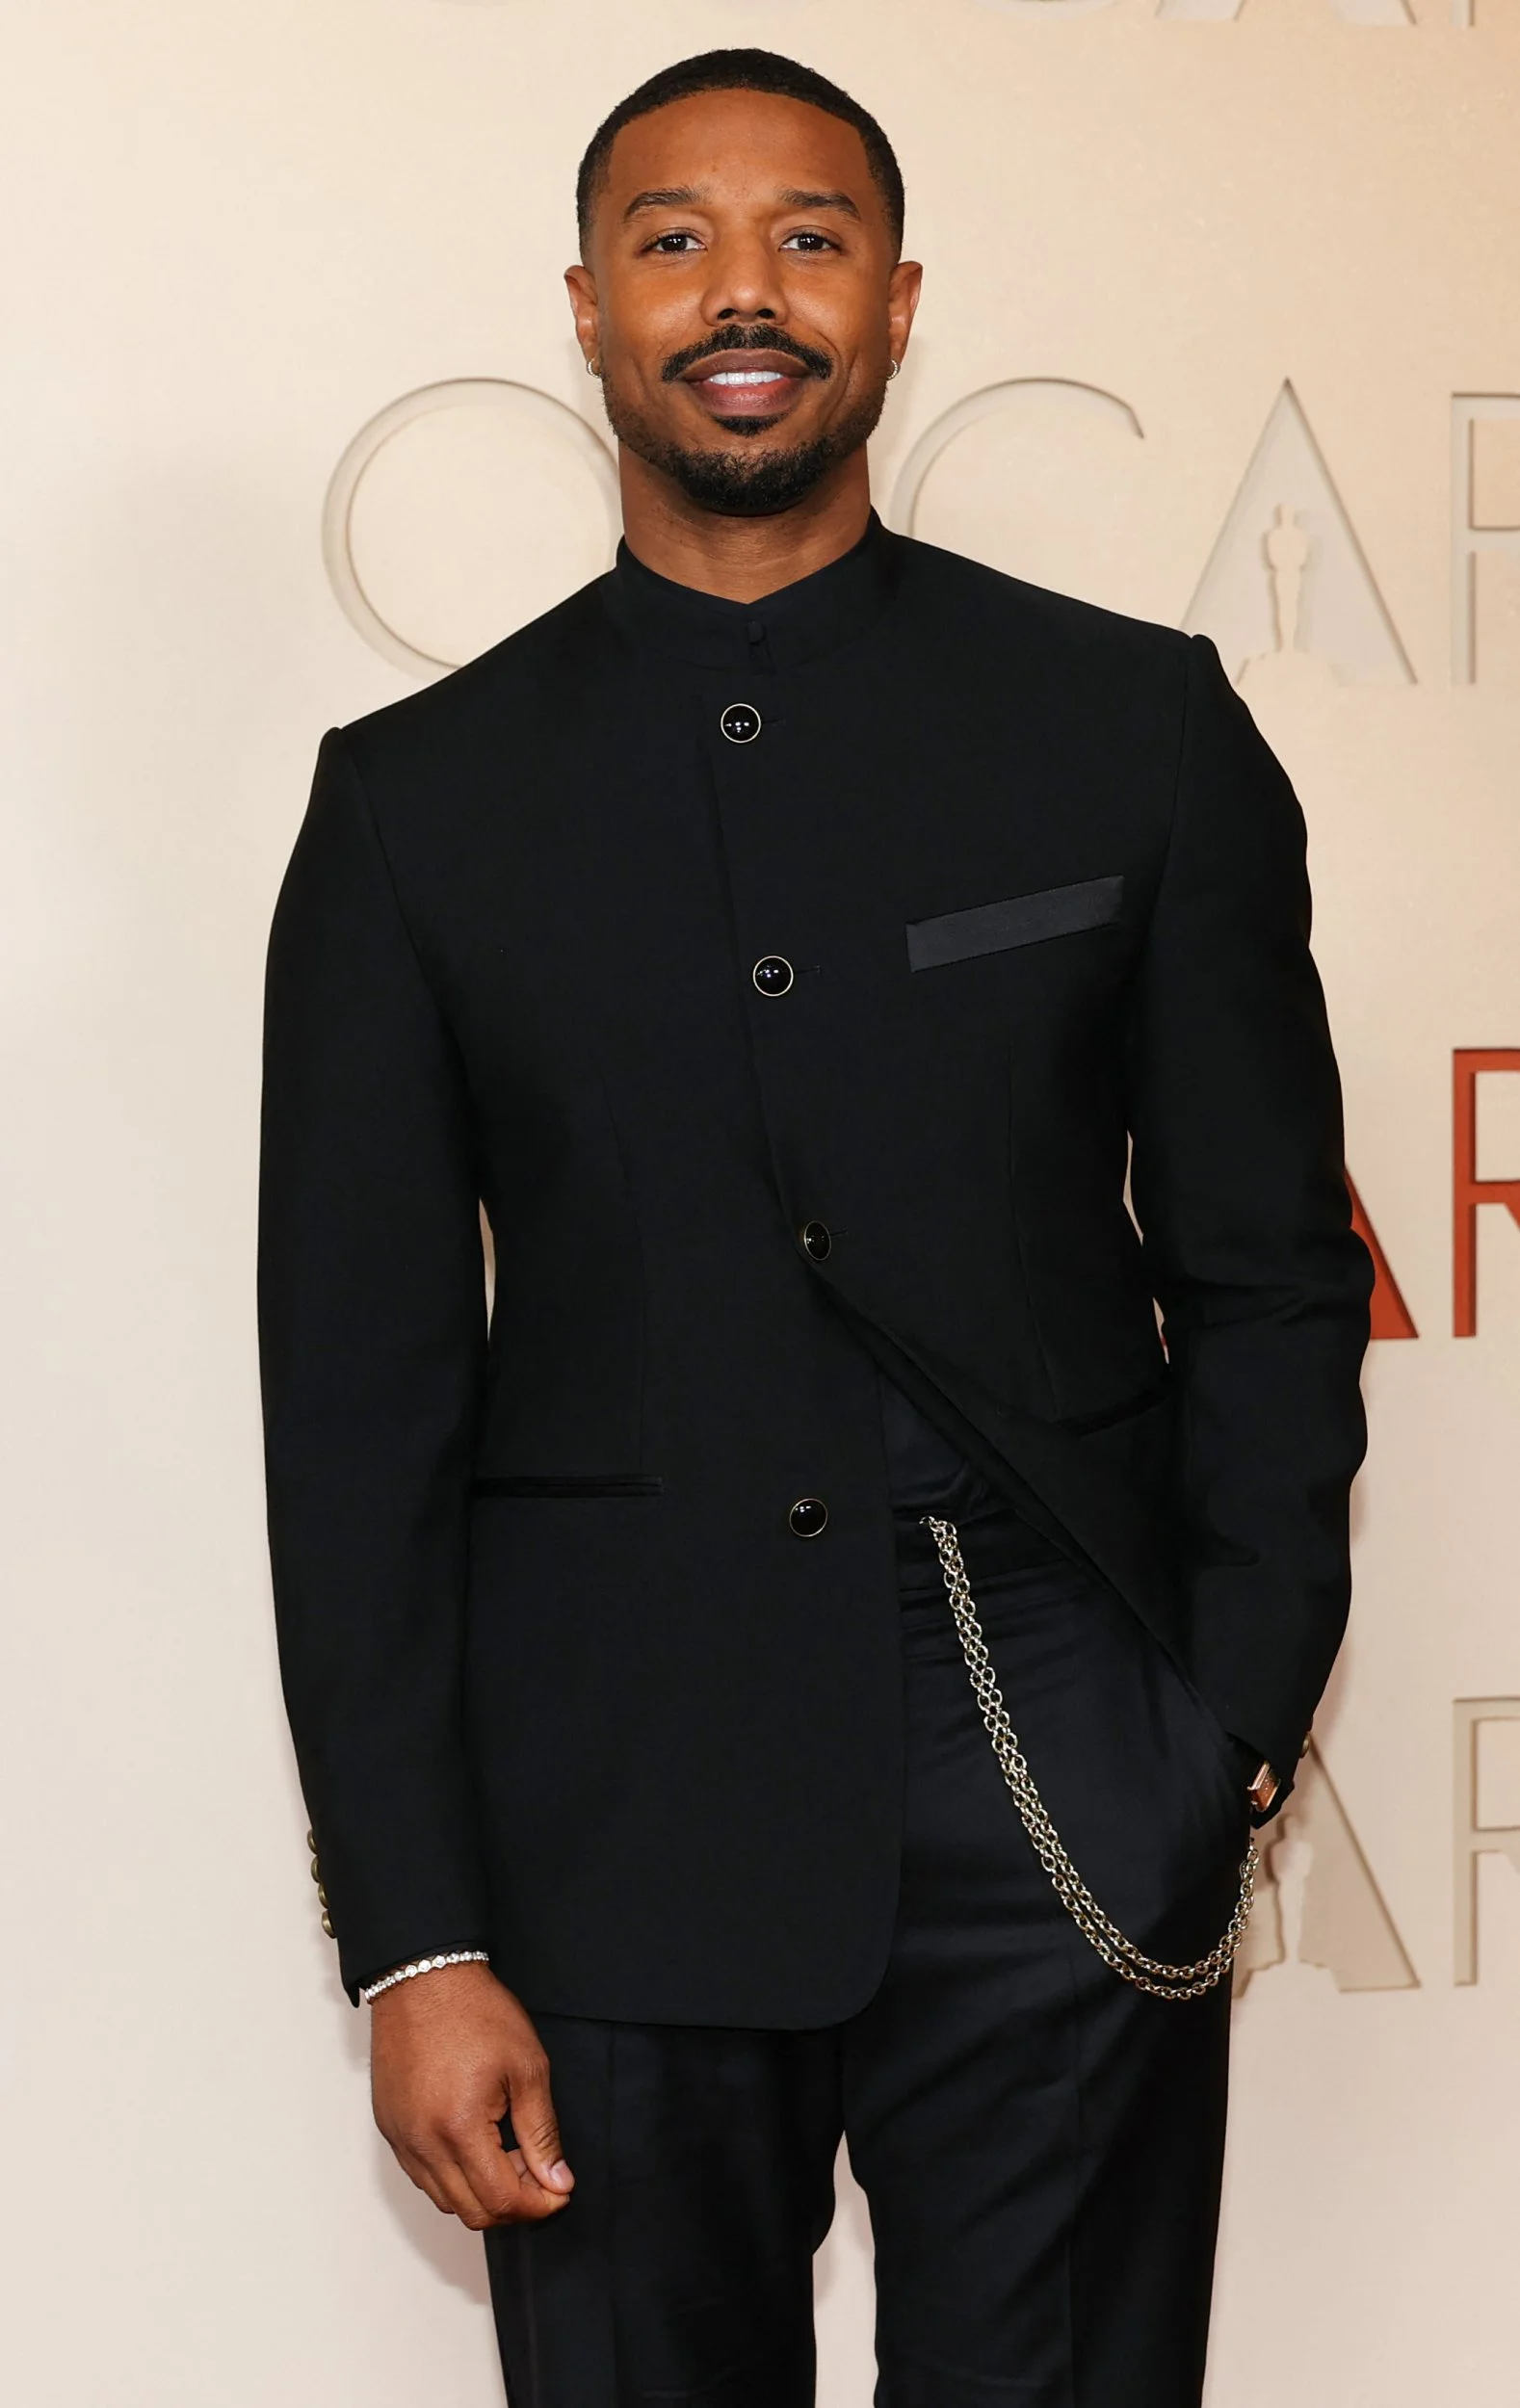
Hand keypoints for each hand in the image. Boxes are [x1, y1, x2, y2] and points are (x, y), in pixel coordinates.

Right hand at [370, 1960, 573, 2227]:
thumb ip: (542, 2132)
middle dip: (512, 2205)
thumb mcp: (527, 2067)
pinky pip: (422, 2176)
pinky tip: (475, 2146)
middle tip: (537, 2173)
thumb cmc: (475, 2012)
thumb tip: (558, 2181)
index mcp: (459, 2128)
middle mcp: (422, 2143)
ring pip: (444, 2200)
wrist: (424, 1978)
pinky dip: (452, 2177)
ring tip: (507, 2155)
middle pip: (471, 2212)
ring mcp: (401, 2138)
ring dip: (481, 2193)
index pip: (501, 2200)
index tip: (559, 2191)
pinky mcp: (389, 2128)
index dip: (538, 2206)